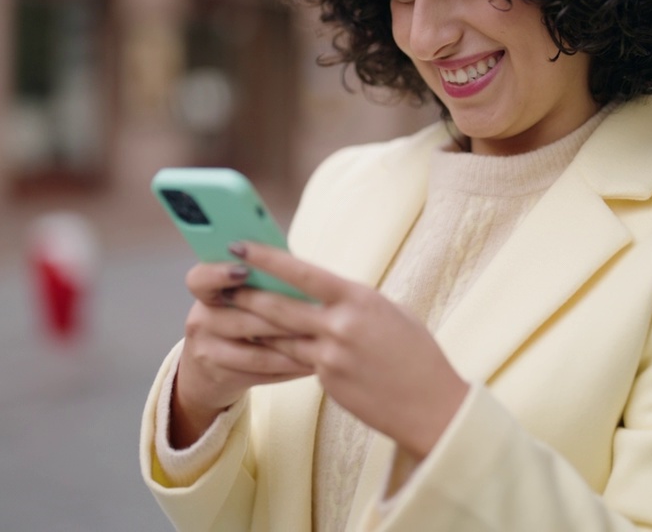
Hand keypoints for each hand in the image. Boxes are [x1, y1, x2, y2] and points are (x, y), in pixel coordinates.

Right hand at [172, 261, 313, 447]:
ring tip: (323, 343)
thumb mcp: (237, 296)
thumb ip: (260, 280)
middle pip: (244, 320)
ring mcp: (209, 353)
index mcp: (205, 293)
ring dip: (294, 349)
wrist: (208, 369)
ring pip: (257, 353)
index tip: (244, 270)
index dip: (220, 274)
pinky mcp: (224, 378)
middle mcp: (201, 321)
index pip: (200, 279)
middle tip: (318, 314)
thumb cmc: (237, 317)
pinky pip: (264, 374)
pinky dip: (291, 368)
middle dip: (283, 319)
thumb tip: (297, 264)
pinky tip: (314, 363)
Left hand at [228, 242, 469, 459]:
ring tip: (230, 312)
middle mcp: (340, 326)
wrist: (431, 405)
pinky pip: (296, 361)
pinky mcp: (326, 381)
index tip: (239, 246)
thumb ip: (352, 302)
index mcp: (359, 299)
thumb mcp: (389, 313)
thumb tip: (322, 293)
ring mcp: (330, 357)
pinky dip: (281, 350)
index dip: (266, 258)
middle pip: (279, 306)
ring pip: (280, 336)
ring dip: (254, 324)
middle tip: (220, 282)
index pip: (302, 272)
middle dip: (246, 293)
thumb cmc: (416, 353)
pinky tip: (265, 345)